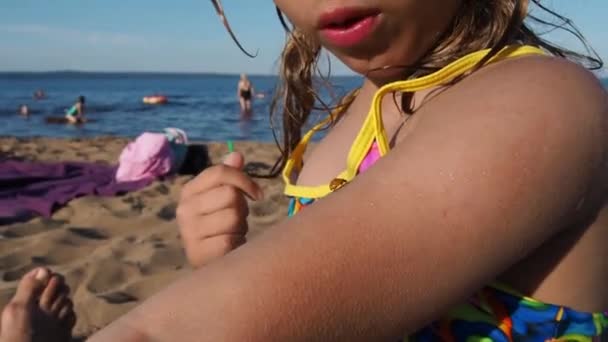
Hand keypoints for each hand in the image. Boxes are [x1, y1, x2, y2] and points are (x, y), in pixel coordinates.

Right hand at [177, 152, 262, 267]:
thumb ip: (229, 176)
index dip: (245, 180)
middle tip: (237, 220)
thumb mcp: (222, 197)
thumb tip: (237, 155)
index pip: (220, 172)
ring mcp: (189, 232)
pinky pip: (231, 240)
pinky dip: (237, 243)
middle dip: (243, 208)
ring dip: (241, 226)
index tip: (258, 194)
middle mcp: (184, 209)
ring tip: (232, 233)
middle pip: (230, 194)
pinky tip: (230, 247)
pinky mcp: (198, 253)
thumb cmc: (220, 225)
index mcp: (189, 191)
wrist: (211, 262)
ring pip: (233, 217)